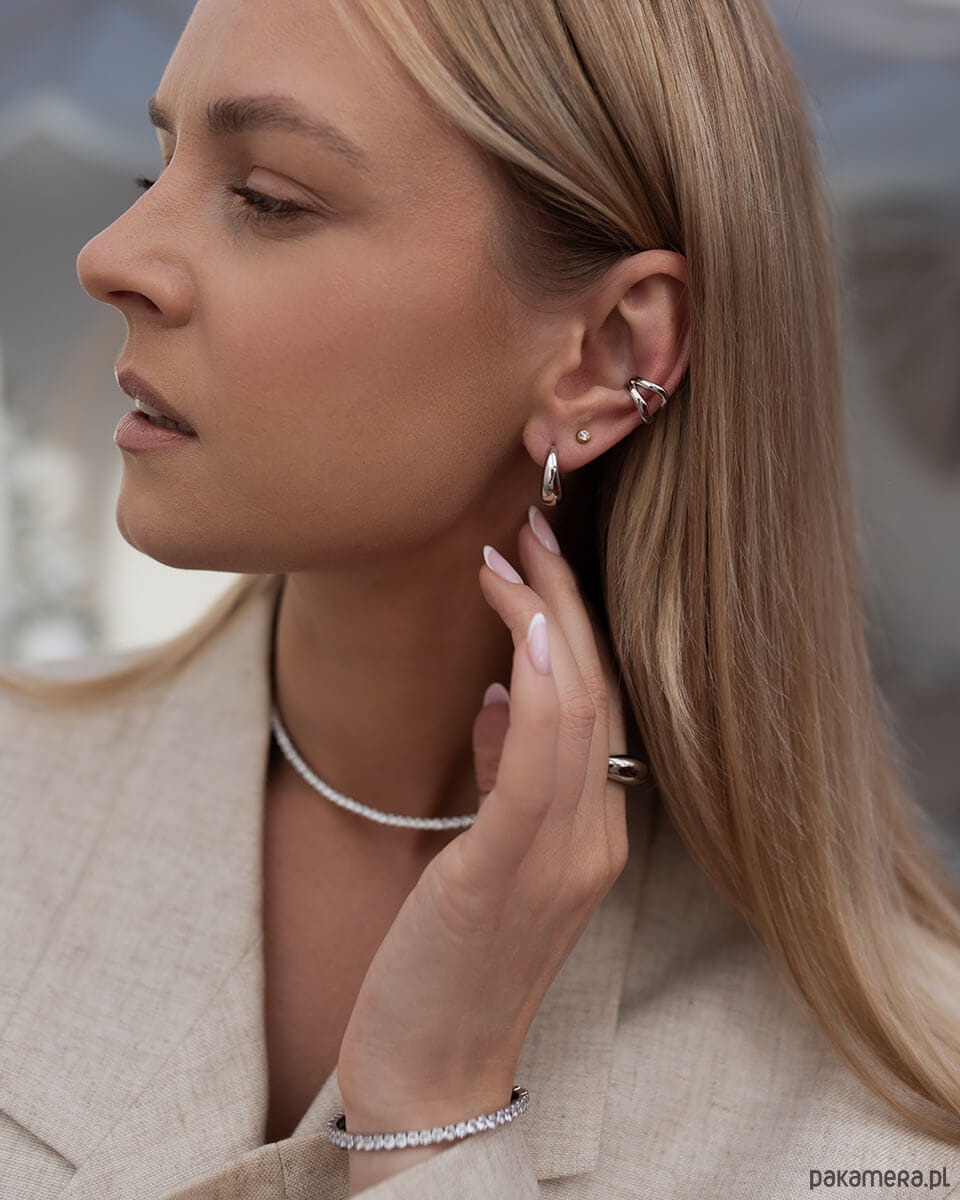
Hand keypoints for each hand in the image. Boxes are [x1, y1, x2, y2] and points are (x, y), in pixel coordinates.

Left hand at [336, 505, 631, 1131]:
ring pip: (575, 713)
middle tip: (529, 525)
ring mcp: (561, 857)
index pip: (594, 703)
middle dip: (564, 599)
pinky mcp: (507, 875)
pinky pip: (538, 767)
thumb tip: (500, 697)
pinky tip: (530, 631)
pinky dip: (541, 692)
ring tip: (514, 550)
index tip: (536, 555)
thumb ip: (502, 779)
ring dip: (547, 621)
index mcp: (590, 830)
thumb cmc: (448, 963)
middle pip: (594, 691)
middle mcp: (593, 836)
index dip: (572, 622)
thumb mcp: (479, 861)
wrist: (432, 1075)